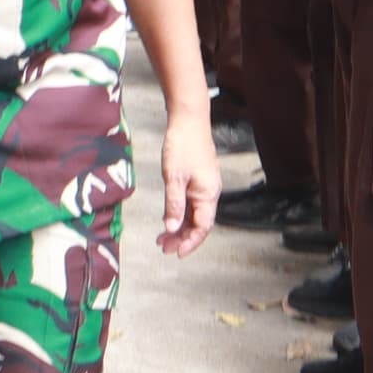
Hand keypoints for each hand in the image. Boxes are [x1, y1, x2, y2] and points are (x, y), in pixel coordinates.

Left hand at [151, 100, 220, 256]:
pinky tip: (168, 218)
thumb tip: (171, 229)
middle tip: (164, 248)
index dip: (190, 242)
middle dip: (183, 238)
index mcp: (208, 194)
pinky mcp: (198, 179)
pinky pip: (191, 203)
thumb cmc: (182, 145)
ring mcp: (204, 186)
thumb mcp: (173, 178)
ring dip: (180, 227)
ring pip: (194, 214)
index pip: (203, 227)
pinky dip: (180, 213)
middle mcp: (210, 192)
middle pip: (199, 223)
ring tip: (163, 238)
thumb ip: (173, 205)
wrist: (188, 120)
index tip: (176, 253)